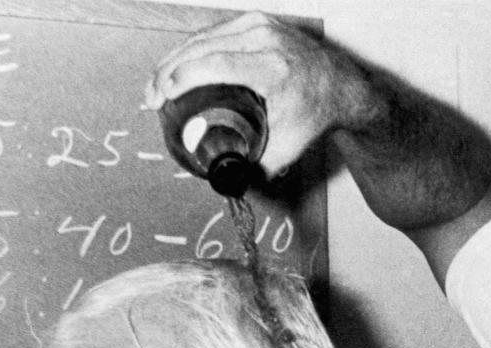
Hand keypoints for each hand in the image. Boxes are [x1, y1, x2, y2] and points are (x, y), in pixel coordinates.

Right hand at [146, 12, 365, 177]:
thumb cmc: (315, 114)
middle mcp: (266, 40)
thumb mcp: (289, 145)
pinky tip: (174, 67)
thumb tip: (228, 184)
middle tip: (150, 99)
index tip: (162, 97)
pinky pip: (213, 33)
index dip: (183, 77)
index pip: (217, 64)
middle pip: (202, 48)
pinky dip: (190, 50)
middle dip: (168, 72)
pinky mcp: (255, 21)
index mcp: (273, 69)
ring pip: (203, 38)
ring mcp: (259, 26)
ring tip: (156, 87)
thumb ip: (260, 169)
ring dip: (173, 60)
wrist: (340, 85)